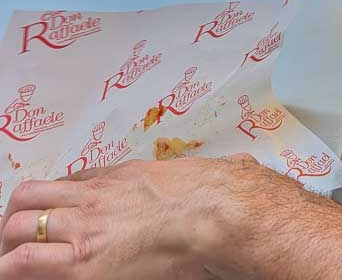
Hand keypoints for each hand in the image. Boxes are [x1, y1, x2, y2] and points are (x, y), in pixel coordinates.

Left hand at [0, 154, 280, 277]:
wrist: (215, 215)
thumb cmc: (202, 196)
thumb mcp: (164, 177)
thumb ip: (136, 182)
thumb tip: (127, 183)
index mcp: (107, 181)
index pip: (51, 187)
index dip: (36, 207)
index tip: (37, 223)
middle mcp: (87, 203)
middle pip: (23, 204)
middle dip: (13, 227)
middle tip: (17, 246)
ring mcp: (81, 234)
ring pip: (16, 234)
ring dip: (10, 251)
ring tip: (17, 267)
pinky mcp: (83, 268)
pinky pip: (28, 268)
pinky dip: (20, 272)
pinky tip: (27, 278)